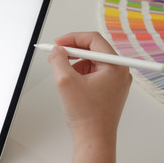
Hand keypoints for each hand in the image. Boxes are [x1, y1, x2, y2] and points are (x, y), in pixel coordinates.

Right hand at [47, 32, 131, 162]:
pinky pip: (93, 72)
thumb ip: (58, 59)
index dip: (72, 38)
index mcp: (114, 66)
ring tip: (63, 75)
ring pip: (91, 61)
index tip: (58, 42)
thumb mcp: (65, 81)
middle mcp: (119, 71)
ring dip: (75, 63)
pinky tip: (71, 83)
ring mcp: (115, 80)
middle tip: (57, 54)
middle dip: (72, 50)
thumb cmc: (86, 115)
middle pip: (93, 49)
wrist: (92, 138)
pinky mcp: (109, 88)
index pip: (93, 40)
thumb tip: (57, 50)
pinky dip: (79, 73)